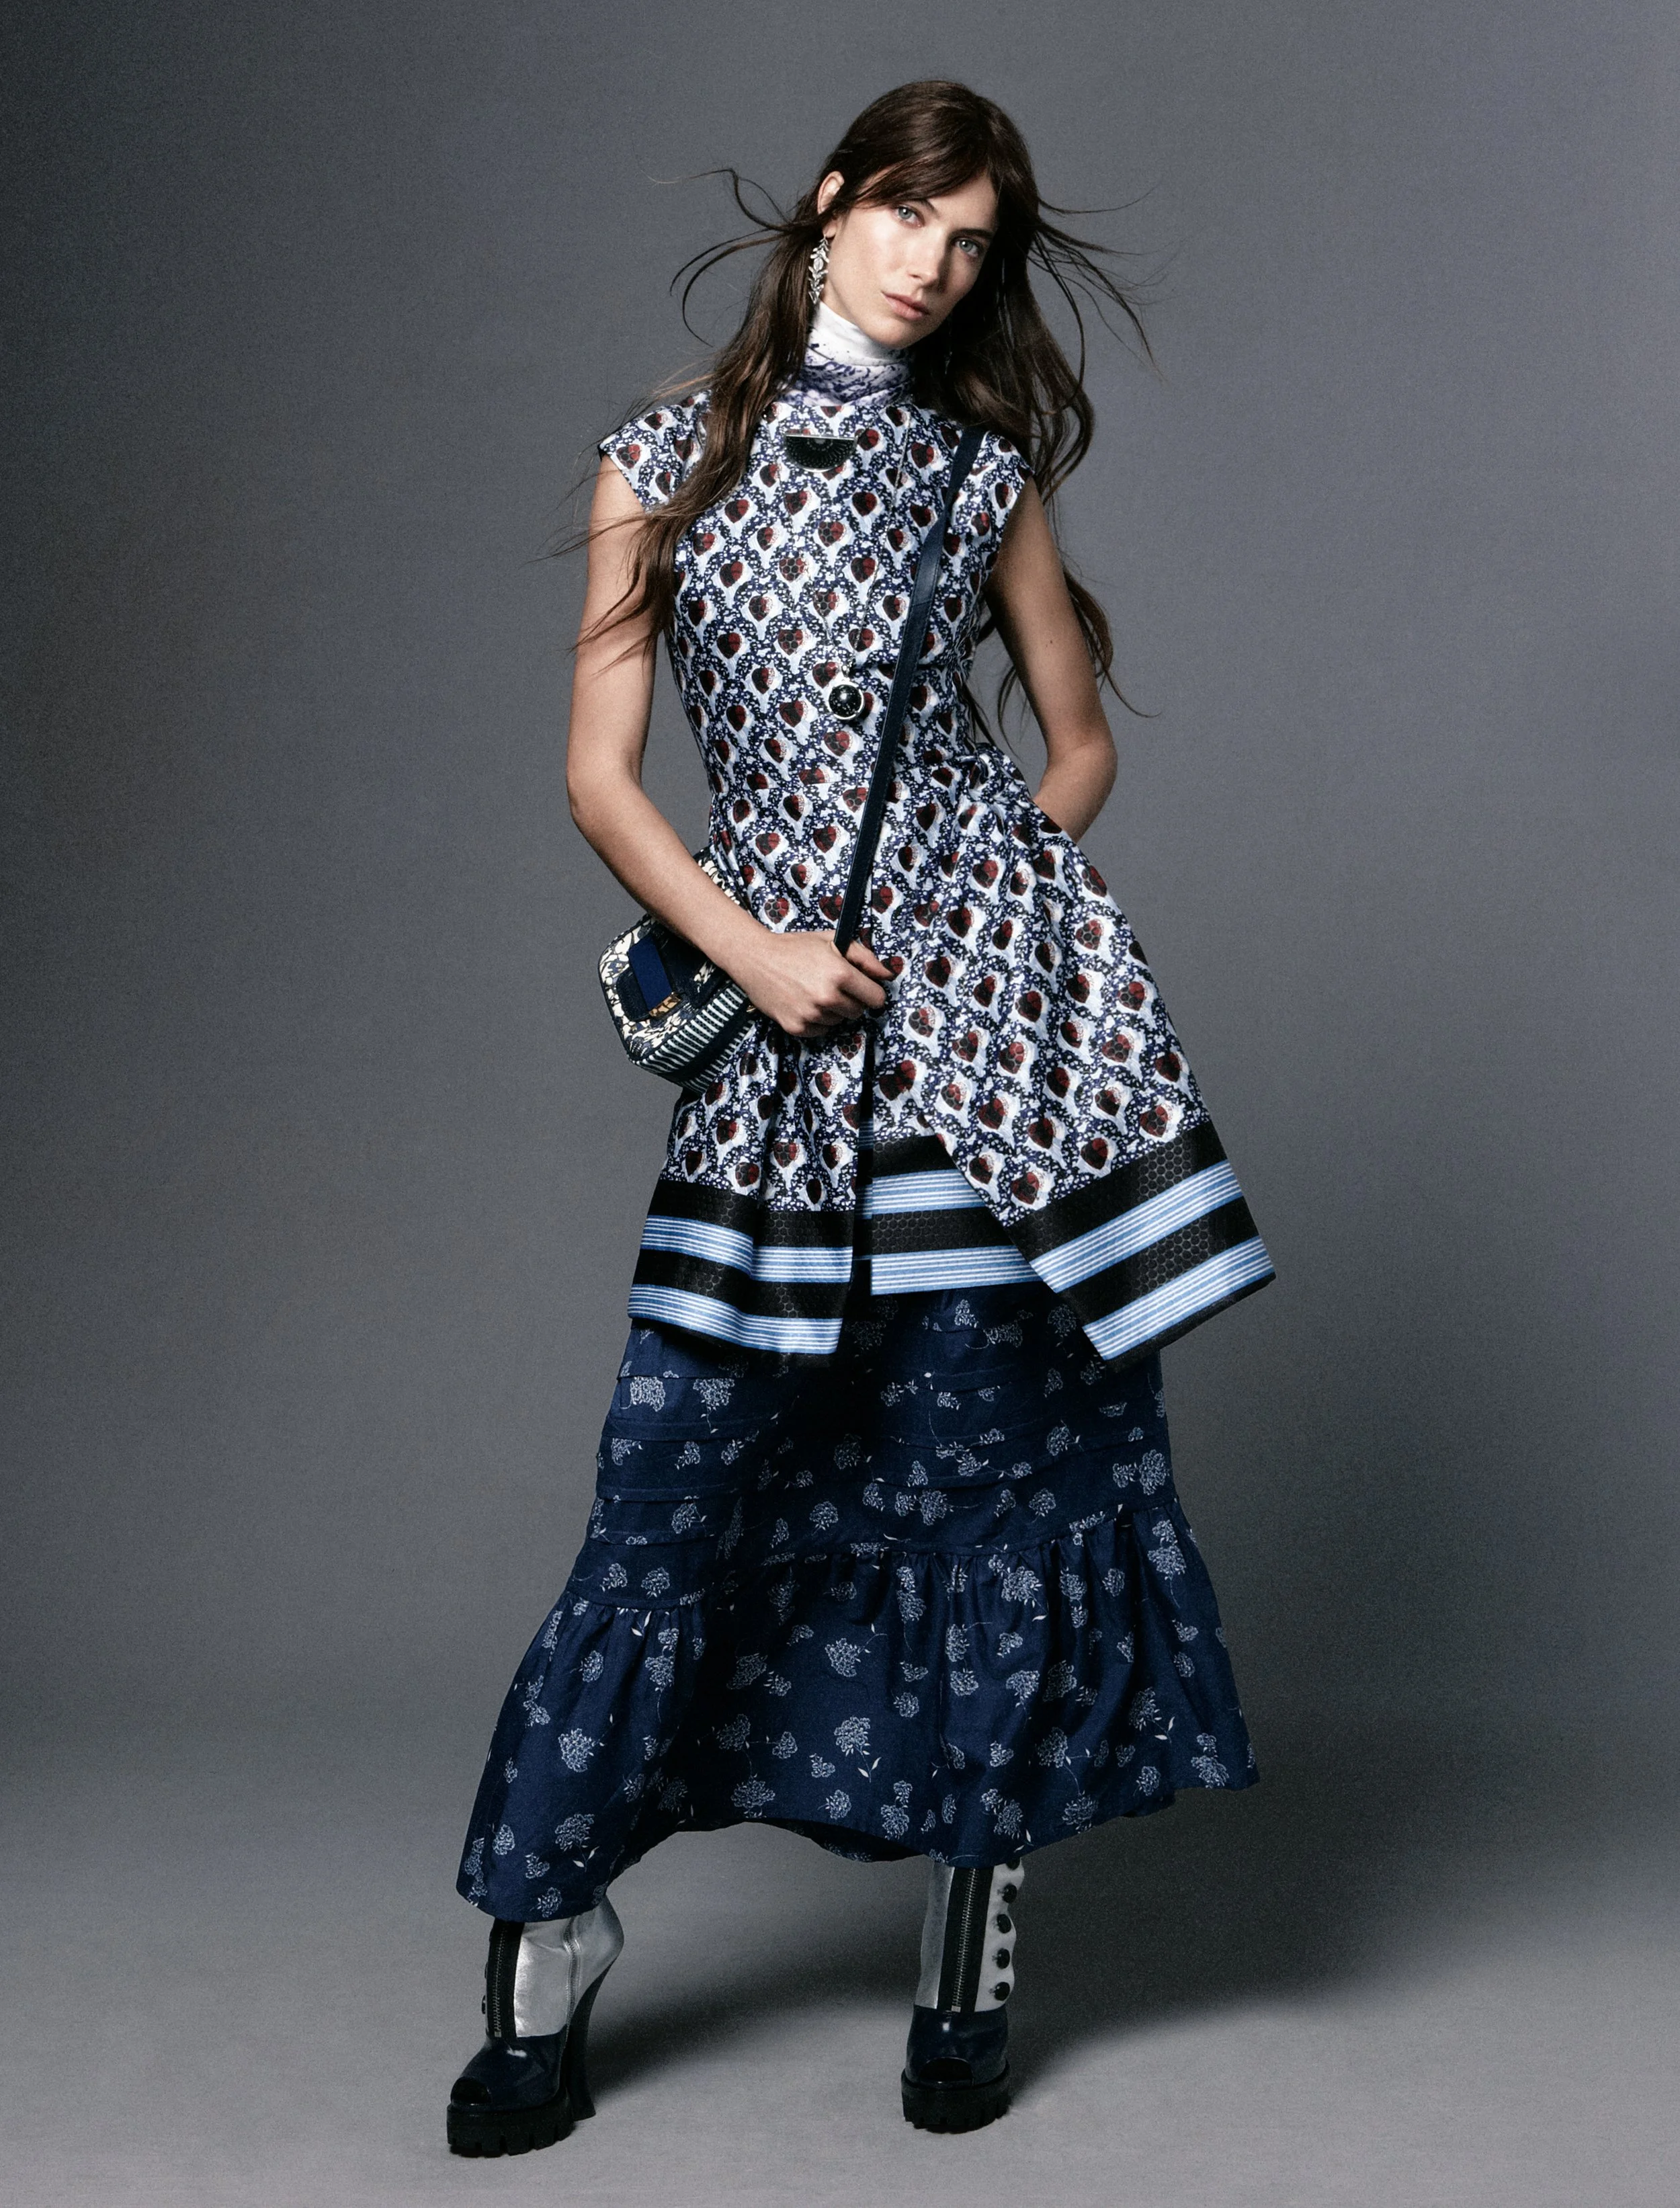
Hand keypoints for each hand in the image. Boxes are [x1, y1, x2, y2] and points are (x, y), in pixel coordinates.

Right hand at [730, 930, 893, 1039]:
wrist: (756, 959)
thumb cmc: (796, 947)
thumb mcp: (833, 942)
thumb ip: (865, 958)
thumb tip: (889, 976)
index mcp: (840, 974)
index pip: (876, 999)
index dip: (871, 992)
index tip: (861, 988)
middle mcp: (827, 997)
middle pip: (858, 1012)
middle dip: (851, 1001)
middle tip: (832, 986)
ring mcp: (811, 1015)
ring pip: (839, 1022)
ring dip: (833, 1011)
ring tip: (813, 992)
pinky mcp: (796, 1027)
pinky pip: (821, 1031)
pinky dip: (816, 1021)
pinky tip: (803, 1003)